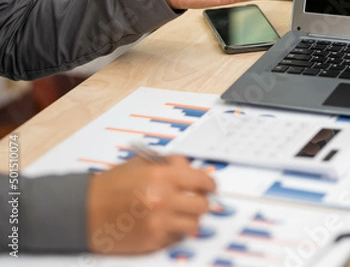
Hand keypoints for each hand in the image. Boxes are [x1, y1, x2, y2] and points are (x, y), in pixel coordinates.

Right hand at [86, 155, 215, 253]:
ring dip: (190, 219)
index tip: (210, 187)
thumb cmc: (110, 186)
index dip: (209, 184)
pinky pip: (177, 237)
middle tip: (196, 200)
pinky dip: (174, 231)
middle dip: (201, 202)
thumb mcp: (141, 163)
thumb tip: (192, 168)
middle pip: (203, 205)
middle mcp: (163, 199)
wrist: (83, 210)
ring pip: (194, 224)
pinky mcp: (152, 240)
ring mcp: (159, 222)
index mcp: (161, 176)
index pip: (202, 181)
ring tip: (179, 214)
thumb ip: (170, 163)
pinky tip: (163, 223)